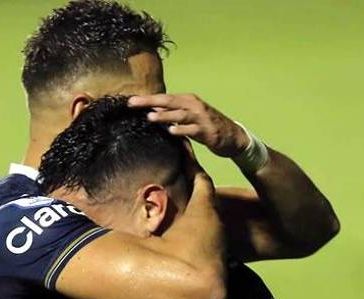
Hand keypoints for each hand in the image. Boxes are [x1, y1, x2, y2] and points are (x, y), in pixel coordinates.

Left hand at [129, 94, 249, 158]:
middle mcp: (193, 105)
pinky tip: (172, 131)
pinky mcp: (207, 131)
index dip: (147, 99)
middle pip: (169, 101)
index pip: (164, 97)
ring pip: (180, 114)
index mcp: (188, 100)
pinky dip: (182, 130)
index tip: (130, 101)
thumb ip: (172, 113)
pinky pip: (192, 130)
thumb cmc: (207, 126)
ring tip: (150, 117)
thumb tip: (151, 111)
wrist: (233, 136)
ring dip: (164, 116)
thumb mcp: (189, 116)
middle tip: (133, 104)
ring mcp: (201, 118)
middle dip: (149, 102)